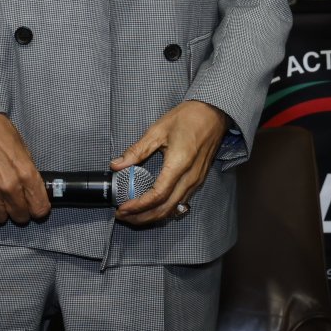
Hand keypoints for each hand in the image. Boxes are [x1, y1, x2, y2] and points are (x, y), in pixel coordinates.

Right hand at [0, 114, 50, 224]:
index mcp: (26, 174)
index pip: (39, 209)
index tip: (35, 207)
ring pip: (0, 218)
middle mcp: (8, 186)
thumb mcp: (25, 153)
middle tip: (16, 201)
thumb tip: (35, 195)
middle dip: (20, 211)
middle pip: (20, 216)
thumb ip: (30, 177)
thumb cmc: (2, 135)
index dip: (39, 210)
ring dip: (1, 211)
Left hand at [112, 100, 231, 227]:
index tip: (122, 208)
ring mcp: (196, 181)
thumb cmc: (188, 118)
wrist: (214, 113)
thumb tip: (117, 165)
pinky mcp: (198, 181)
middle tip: (123, 216)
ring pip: (174, 209)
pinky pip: (180, 202)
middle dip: (142, 217)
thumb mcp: (158, 130)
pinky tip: (152, 207)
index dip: (138, 205)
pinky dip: (164, 210)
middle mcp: (190, 178)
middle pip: (165, 209)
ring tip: (133, 215)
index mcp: (179, 164)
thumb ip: (137, 150)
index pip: (157, 195)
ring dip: (152, 216)